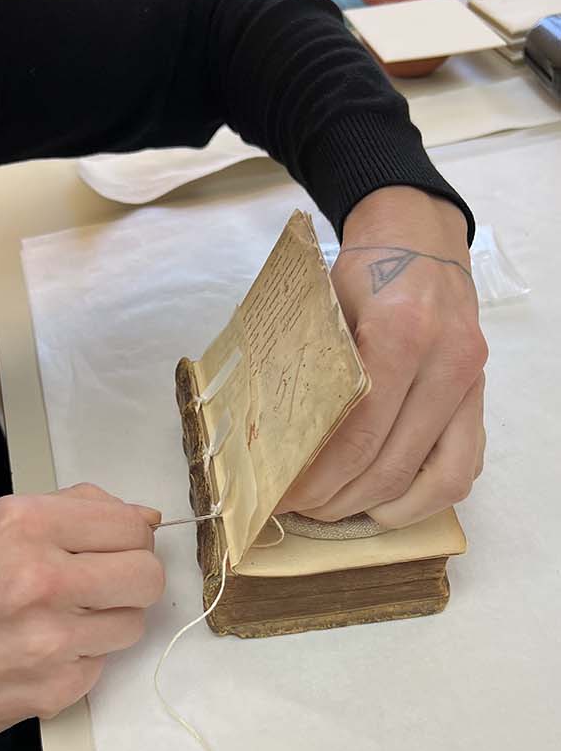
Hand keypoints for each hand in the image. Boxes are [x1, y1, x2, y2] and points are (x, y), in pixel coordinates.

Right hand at [0, 484, 162, 748]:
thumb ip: (58, 513)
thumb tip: (137, 516)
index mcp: (19, 526)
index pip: (127, 523)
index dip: (127, 536)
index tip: (112, 546)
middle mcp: (41, 577)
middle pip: (147, 574)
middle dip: (131, 578)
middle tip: (99, 584)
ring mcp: (53, 638)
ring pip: (134, 623)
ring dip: (109, 620)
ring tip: (63, 619)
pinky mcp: (59, 687)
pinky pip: (103, 663)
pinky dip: (82, 657)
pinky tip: (42, 652)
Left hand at [280, 187, 486, 527]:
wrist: (420, 240)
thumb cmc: (363, 272)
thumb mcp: (322, 306)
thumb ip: (308, 366)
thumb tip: (270, 439)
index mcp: (401, 335)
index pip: (357, 432)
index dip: (316, 477)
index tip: (278, 497)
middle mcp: (447, 363)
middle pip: (392, 463)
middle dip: (338, 500)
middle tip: (298, 509)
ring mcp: (472, 384)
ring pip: (438, 478)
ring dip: (381, 507)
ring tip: (336, 510)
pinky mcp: (481, 398)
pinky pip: (465, 466)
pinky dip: (425, 495)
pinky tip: (384, 501)